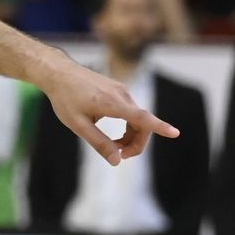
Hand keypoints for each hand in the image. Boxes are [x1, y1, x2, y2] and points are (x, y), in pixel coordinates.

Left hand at [42, 59, 179, 165]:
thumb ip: (99, 143)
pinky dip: (127, 125)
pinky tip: (114, 133)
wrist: (59, 73)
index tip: (175, 133)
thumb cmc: (65, 99)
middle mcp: (122, 95)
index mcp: (112, 103)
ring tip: (113, 146)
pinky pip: (131, 111)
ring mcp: (121, 91)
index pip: (141, 117)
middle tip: (120, 156)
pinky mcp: (118, 90)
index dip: (159, 127)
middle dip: (136, 144)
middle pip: (142, 124)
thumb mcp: (78, 125)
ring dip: (130, 136)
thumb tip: (117, 161)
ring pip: (137, 118)